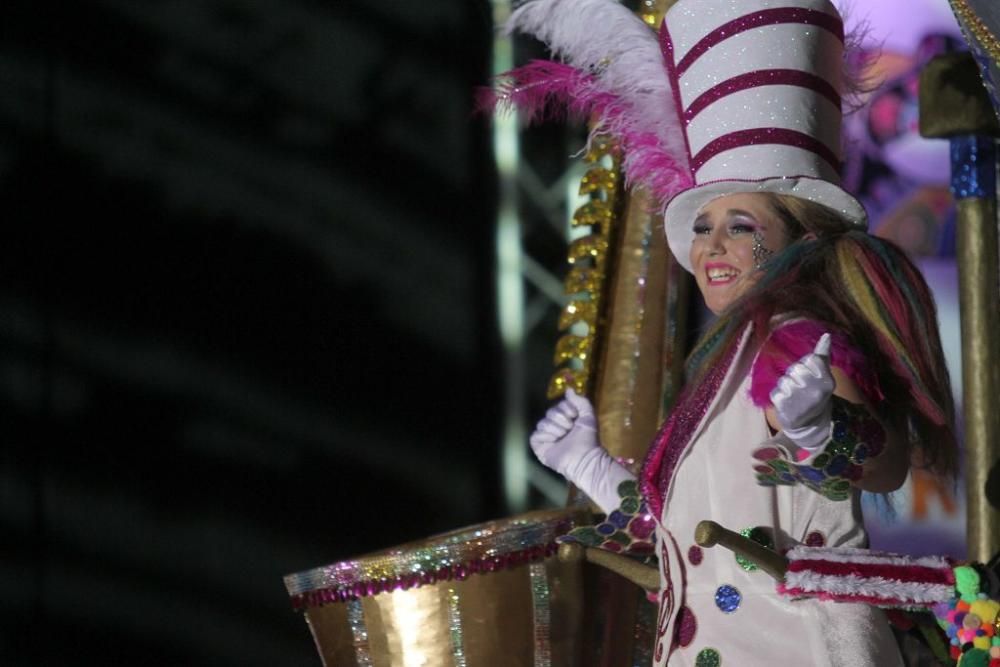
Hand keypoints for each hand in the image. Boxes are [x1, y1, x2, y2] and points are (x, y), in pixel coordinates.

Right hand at [530, 388, 598, 475]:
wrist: (584, 457)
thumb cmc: (588, 439)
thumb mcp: (588, 416)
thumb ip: (580, 401)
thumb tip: (569, 390)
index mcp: (565, 419)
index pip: (559, 405)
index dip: (567, 409)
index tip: (575, 417)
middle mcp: (554, 426)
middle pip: (550, 412)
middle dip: (562, 420)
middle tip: (570, 430)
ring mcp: (545, 436)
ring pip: (542, 422)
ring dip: (556, 429)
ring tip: (563, 438)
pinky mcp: (538, 446)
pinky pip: (536, 434)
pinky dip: (546, 437)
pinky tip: (554, 442)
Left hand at [770, 333, 834, 451]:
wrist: (810, 425)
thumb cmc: (815, 394)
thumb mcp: (822, 376)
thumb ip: (822, 356)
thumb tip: (826, 335)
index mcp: (827, 381)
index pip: (810, 359)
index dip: (807, 366)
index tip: (811, 377)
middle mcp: (816, 390)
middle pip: (795, 368)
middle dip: (795, 376)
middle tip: (801, 389)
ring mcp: (800, 400)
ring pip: (783, 380)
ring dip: (785, 387)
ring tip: (794, 397)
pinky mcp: (785, 407)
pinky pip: (775, 392)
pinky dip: (778, 397)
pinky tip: (787, 404)